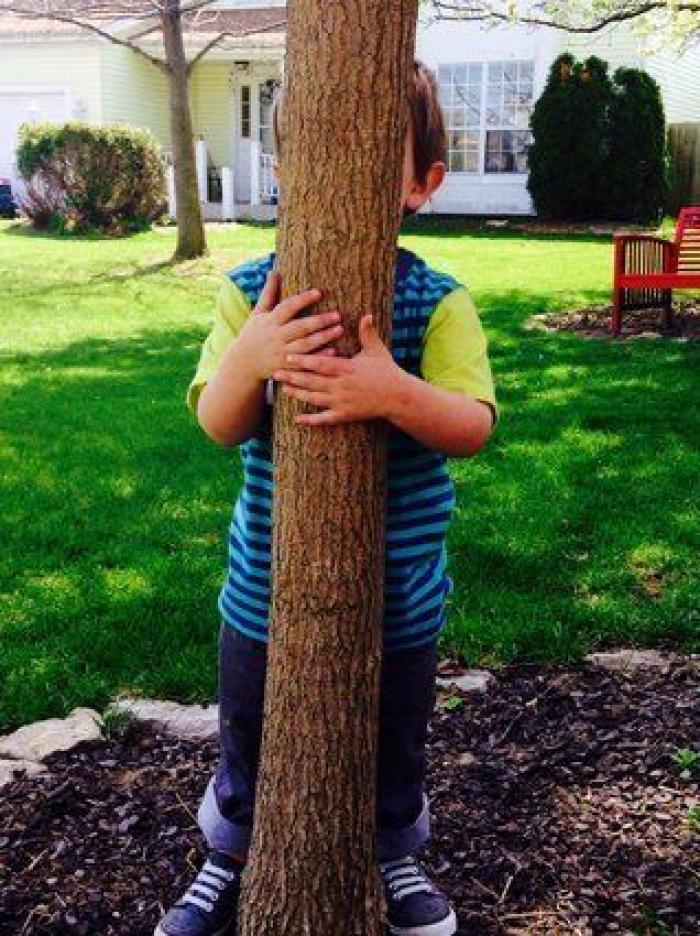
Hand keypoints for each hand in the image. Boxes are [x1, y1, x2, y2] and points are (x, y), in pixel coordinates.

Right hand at [235, 270, 342, 380]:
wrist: (243, 364)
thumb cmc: (253, 334)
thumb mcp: (258, 313)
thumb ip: (269, 293)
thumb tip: (274, 271)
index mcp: (271, 321)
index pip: (288, 307)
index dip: (303, 300)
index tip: (319, 292)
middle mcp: (277, 337)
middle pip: (300, 327)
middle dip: (319, 321)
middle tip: (338, 315)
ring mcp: (282, 353)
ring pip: (305, 345)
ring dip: (323, 338)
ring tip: (340, 329)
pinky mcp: (287, 368)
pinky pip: (305, 363)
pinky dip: (319, 357)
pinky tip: (334, 351)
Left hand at [273, 315, 402, 425]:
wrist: (398, 397)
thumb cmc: (387, 371)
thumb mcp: (377, 350)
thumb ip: (367, 333)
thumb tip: (366, 314)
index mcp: (347, 369)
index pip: (321, 363)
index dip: (304, 360)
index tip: (288, 356)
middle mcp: (342, 386)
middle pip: (312, 381)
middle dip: (294, 377)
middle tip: (276, 373)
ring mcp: (342, 402)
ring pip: (315, 399)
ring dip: (298, 394)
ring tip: (284, 388)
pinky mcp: (345, 415)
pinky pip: (324, 419)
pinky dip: (311, 420)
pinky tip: (298, 419)